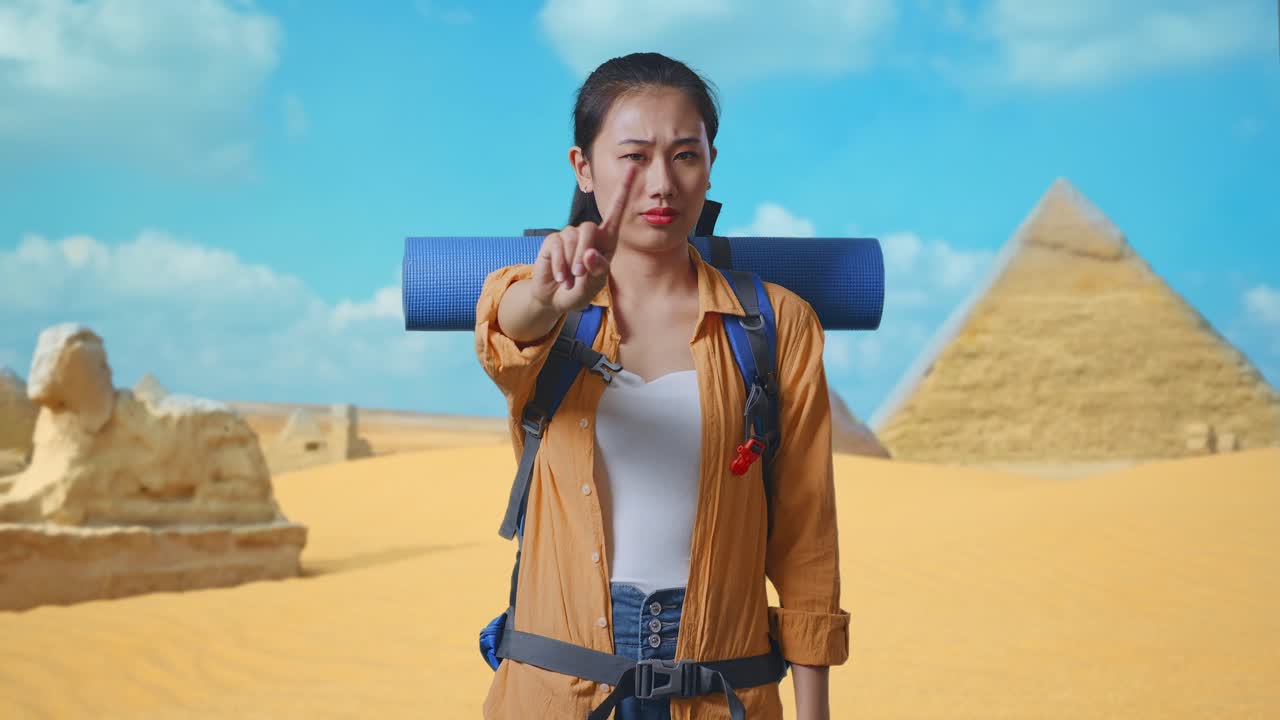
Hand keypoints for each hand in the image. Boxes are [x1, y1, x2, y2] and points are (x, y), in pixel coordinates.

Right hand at [528, 163, 637, 314]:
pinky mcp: (553, 240)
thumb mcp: (594, 284)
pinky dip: (559, 265)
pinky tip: (560, 277)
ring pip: (572, 238)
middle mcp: (589, 233)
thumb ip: (596, 270)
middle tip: (580, 274)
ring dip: (570, 263)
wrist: (556, 298)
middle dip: (583, 252)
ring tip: (570, 279)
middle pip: (588, 229)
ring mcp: (569, 235)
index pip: (616, 210)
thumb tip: (588, 254)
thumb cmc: (581, 290)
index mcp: (607, 239)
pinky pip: (557, 246)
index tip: (634, 167)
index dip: (624, 189)